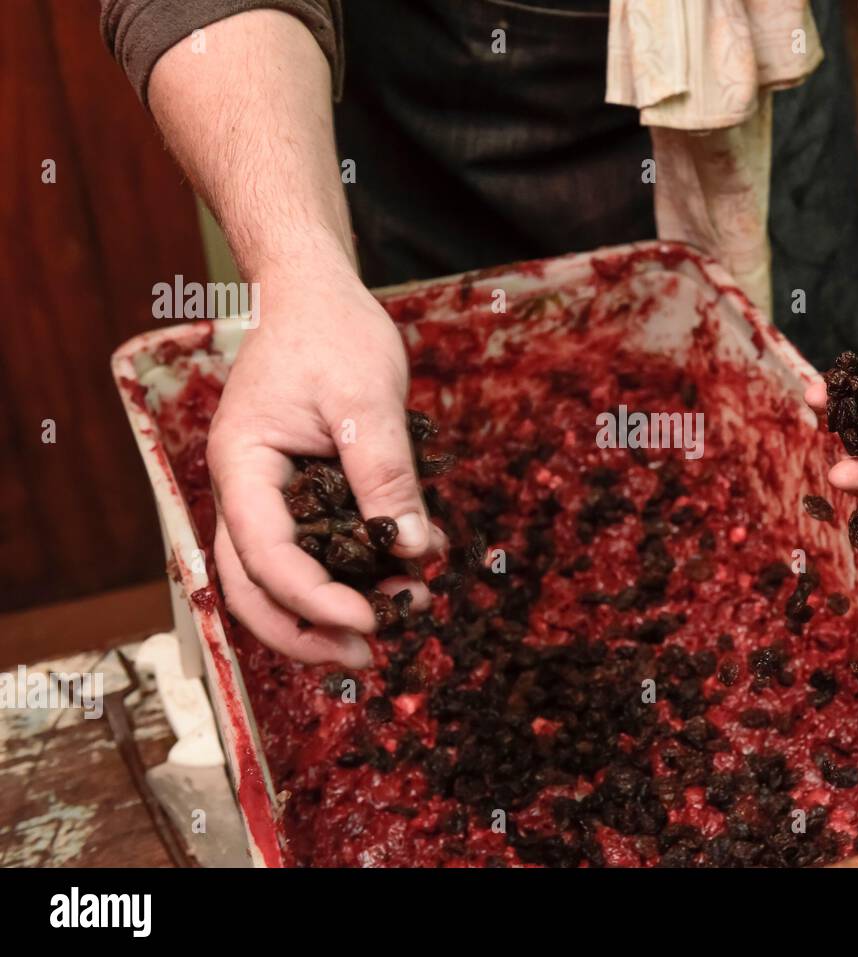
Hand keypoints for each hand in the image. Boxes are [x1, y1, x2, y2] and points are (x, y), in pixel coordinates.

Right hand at [207, 257, 444, 666]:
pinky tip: (405, 574)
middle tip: (369, 656)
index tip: (371, 619)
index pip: (265, 555)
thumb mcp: (367, 399)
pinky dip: (352, 572)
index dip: (314, 598)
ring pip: (279, 580)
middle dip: (306, 630)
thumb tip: (411, 550)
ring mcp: (269, 497)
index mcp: (243, 467)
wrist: (319, 299)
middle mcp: (246, 492)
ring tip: (395, 623)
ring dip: (328, 612)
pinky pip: (315, 549)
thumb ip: (386, 474)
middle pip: (254, 588)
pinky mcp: (300, 497)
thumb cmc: (334, 334)